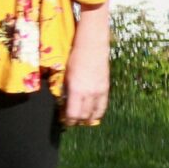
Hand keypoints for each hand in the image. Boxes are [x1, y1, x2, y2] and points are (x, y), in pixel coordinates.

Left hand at [60, 7, 110, 126]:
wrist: (92, 45)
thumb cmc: (74, 57)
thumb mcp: (64, 74)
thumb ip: (64, 89)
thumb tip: (62, 101)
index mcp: (77, 90)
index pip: (73, 114)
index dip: (68, 121)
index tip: (64, 121)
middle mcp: (90, 93)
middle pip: (84, 116)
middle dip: (77, 121)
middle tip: (71, 122)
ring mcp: (100, 91)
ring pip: (95, 113)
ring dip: (88, 119)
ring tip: (82, 120)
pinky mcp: (106, 87)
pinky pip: (103, 105)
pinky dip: (98, 112)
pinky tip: (94, 114)